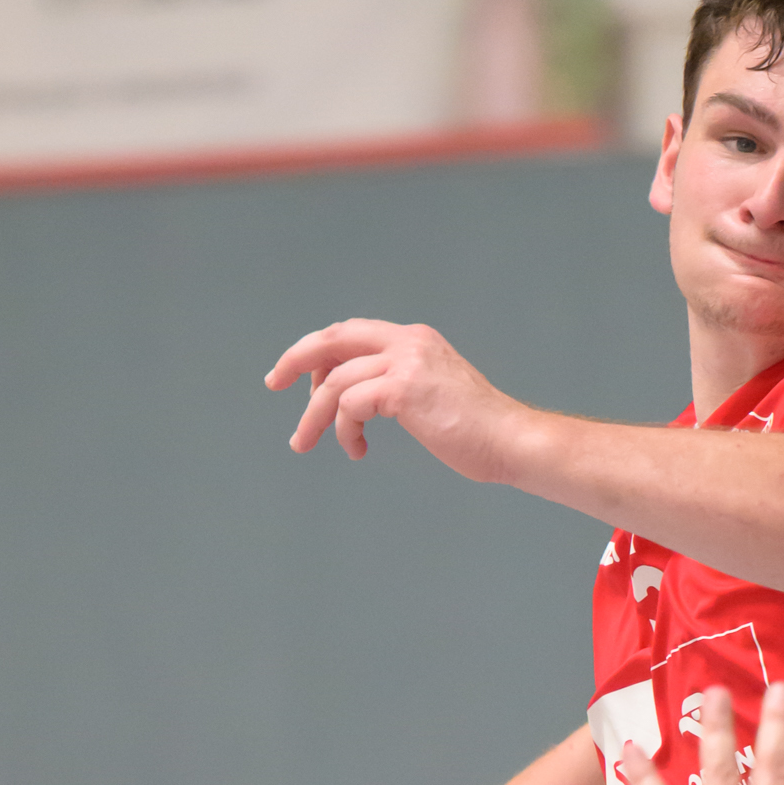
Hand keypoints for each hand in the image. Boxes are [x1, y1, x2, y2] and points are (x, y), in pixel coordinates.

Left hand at [266, 317, 521, 478]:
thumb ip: (399, 387)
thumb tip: (362, 404)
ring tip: (304, 443)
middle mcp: (407, 341)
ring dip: (313, 416)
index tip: (298, 379)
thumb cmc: (475, 431)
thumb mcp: (433, 396)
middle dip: (296, 359)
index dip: (318, 353)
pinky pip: (350, 405)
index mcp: (413, 340)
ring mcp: (406, 362)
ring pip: (335, 382)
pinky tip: (358, 451)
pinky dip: (342, 431)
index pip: (350, 333)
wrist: (510, 440)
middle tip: (272, 382)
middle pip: (333, 338)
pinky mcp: (404, 389)